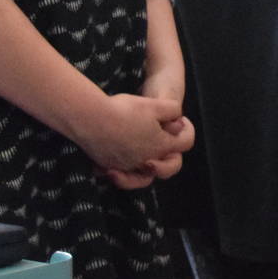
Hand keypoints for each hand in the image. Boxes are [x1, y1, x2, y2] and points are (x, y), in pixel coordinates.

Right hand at [69, 91, 192, 174]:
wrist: (91, 119)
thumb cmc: (124, 110)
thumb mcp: (154, 104)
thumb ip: (173, 110)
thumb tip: (179, 119)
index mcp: (161, 145)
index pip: (185, 144)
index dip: (186, 131)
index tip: (180, 122)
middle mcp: (146, 160)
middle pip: (167, 166)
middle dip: (168, 156)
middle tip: (161, 141)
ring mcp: (127, 166)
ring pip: (143, 174)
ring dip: (146, 168)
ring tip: (141, 157)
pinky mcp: (109, 166)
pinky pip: (121, 173)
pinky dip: (124, 170)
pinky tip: (120, 157)